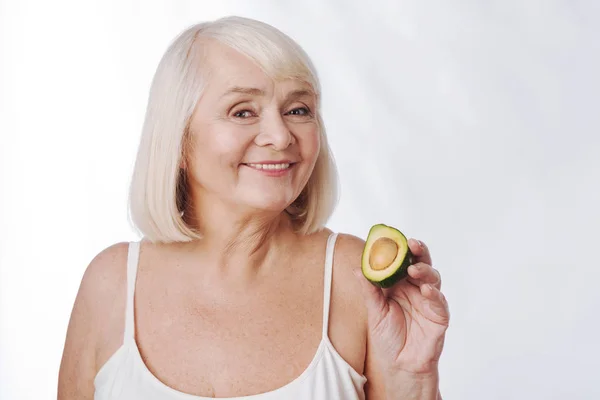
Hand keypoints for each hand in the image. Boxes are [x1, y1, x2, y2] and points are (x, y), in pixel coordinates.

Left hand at [354, 238, 449, 375]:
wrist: (399, 366)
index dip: (400, 249)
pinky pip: (439, 302)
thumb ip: (369, 291)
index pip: (402, 261)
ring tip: (414, 270)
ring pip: (432, 278)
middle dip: (418, 252)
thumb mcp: (374, 312)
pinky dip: (434, 294)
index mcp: (399, 285)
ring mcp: (429, 301)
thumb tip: (357, 269)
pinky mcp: (439, 316)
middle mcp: (416, 289)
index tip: (393, 238)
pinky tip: (427, 290)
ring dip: (425, 271)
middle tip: (411, 244)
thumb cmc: (387, 338)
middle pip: (420, 263)